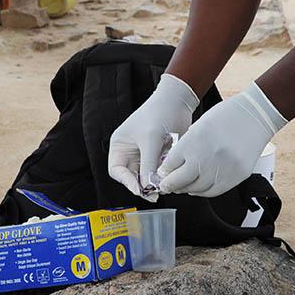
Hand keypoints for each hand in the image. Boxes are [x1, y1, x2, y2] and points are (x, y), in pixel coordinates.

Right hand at [108, 74, 198, 198]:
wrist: (178, 101)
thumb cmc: (159, 114)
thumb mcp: (151, 140)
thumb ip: (148, 165)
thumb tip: (149, 187)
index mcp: (120, 145)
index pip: (117, 171)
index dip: (127, 182)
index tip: (140, 190)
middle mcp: (130, 151)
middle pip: (131, 177)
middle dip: (143, 185)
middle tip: (156, 193)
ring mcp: (144, 154)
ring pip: (146, 176)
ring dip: (154, 182)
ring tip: (165, 185)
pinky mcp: (158, 155)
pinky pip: (157, 171)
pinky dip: (162, 176)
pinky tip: (170, 177)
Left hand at [158, 81, 286, 197]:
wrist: (254, 116)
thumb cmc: (225, 117)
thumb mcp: (198, 127)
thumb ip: (185, 147)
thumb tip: (171, 167)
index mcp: (192, 142)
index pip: (169, 166)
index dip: (163, 173)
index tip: (161, 175)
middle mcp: (205, 158)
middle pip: (179, 181)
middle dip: (169, 185)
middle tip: (166, 185)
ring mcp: (221, 170)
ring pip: (196, 189)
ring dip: (186, 189)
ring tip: (183, 186)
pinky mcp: (235, 177)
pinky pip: (213, 192)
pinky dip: (203, 191)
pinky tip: (199, 187)